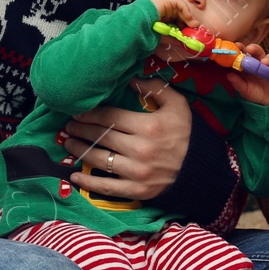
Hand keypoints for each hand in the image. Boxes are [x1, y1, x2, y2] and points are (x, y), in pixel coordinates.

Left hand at [62, 77, 189, 199]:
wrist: (201, 168)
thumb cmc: (187, 133)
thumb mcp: (177, 104)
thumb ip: (154, 88)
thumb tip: (130, 79)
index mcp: (148, 126)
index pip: (109, 118)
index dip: (89, 114)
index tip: (77, 112)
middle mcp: (140, 149)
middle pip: (101, 137)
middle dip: (80, 130)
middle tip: (67, 127)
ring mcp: (137, 172)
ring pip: (99, 159)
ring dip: (80, 151)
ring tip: (68, 144)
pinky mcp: (137, 190)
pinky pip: (107, 187)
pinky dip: (88, 182)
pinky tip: (75, 176)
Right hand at [149, 0, 197, 61]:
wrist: (138, 27)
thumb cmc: (148, 32)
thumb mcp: (165, 36)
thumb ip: (175, 38)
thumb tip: (187, 42)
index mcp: (161, 16)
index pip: (176, 18)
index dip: (184, 24)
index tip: (190, 32)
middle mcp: (163, 8)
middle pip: (180, 13)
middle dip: (188, 21)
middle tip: (194, 28)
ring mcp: (164, 3)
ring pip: (180, 7)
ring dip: (188, 16)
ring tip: (192, 25)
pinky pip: (179, 3)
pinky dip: (185, 10)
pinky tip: (188, 18)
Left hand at [228, 44, 268, 105]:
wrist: (268, 105)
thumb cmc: (254, 94)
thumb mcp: (244, 90)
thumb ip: (237, 83)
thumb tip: (229, 75)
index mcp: (249, 65)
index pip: (245, 53)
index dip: (241, 48)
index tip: (237, 46)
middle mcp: (261, 63)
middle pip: (258, 52)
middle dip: (255, 49)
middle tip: (250, 49)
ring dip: (268, 58)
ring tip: (265, 62)